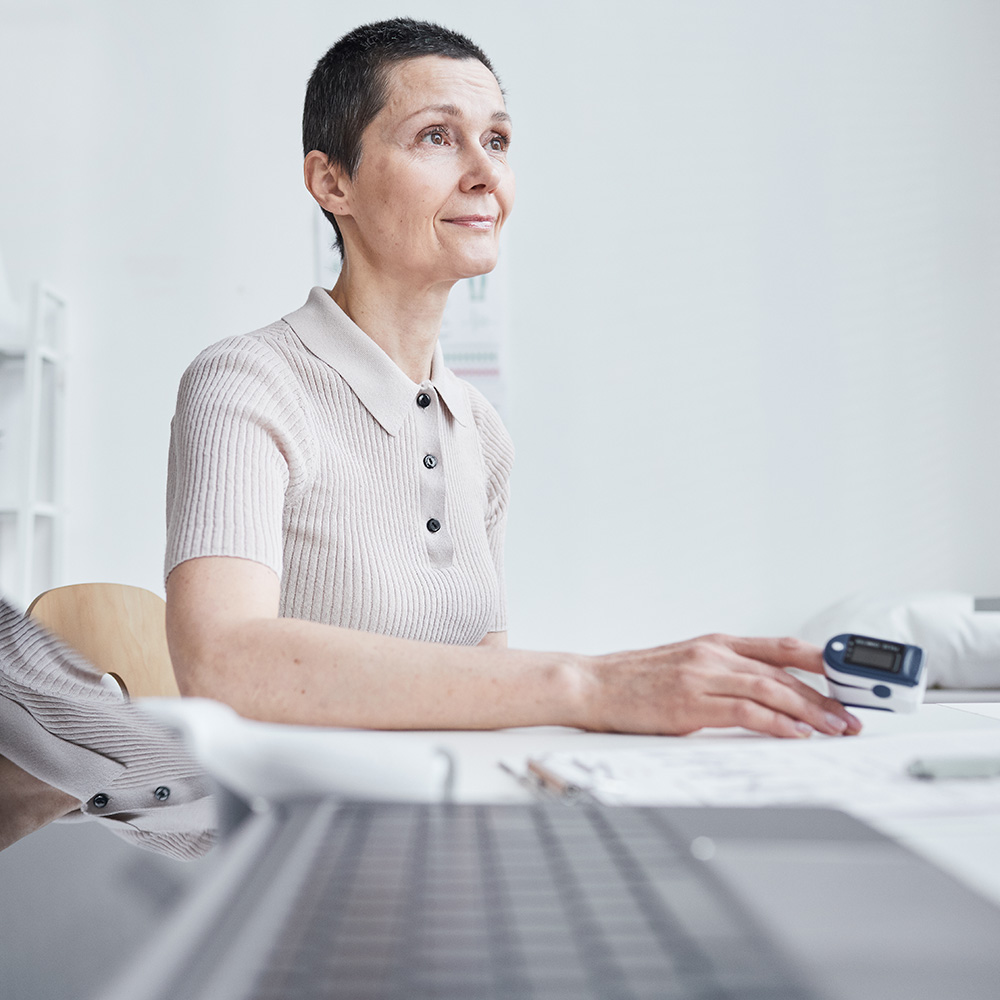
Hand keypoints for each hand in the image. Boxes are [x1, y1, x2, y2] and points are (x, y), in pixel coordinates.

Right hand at [579, 634, 861, 737]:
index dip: (821, 661)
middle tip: (853, 716)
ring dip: (811, 711)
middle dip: (825, 695)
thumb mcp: (685, 664)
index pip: (781, 647)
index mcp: (715, 643)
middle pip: (784, 671)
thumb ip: (723, 672)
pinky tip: (796, 734)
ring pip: (771, 689)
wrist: (592, 684)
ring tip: (837, 728)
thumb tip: (767, 693)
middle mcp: (713, 654)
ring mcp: (702, 676)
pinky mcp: (690, 702)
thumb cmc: (635, 680)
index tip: (850, 679)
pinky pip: (745, 711)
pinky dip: (777, 723)